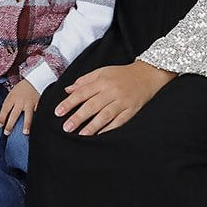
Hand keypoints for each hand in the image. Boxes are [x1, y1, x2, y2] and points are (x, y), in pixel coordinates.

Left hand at [0, 78, 40, 136]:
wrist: (35, 79)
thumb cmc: (22, 88)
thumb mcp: (13, 93)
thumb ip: (10, 103)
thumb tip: (5, 115)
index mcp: (13, 97)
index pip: (5, 109)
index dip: (2, 118)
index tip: (0, 125)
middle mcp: (21, 101)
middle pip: (14, 115)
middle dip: (10, 125)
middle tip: (7, 133)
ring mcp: (30, 103)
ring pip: (28, 115)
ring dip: (26, 125)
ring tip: (25, 133)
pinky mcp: (39, 104)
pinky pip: (38, 113)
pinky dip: (37, 119)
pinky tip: (37, 126)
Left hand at [54, 60, 172, 135]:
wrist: (148, 74)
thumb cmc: (122, 74)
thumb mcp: (102, 71)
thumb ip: (84, 81)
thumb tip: (68, 90)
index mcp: (102, 81)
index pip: (82, 92)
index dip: (69, 102)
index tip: (58, 112)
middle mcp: (112, 91)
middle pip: (92, 105)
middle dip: (78, 117)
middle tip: (66, 127)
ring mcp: (123, 101)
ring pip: (105, 115)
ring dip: (93, 125)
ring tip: (81, 134)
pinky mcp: (132, 110)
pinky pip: (120, 121)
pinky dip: (110, 128)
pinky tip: (100, 135)